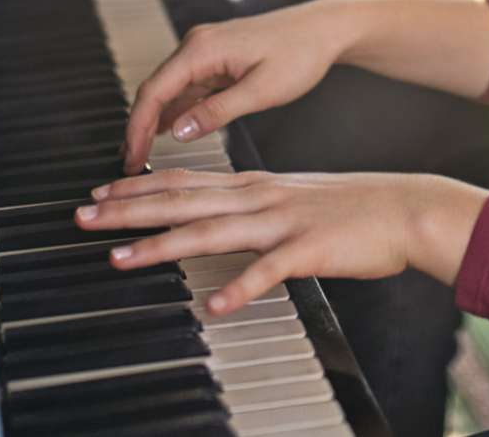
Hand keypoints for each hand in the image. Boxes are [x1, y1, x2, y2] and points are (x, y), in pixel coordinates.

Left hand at [78, 170, 488, 315]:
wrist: (406, 208)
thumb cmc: (353, 210)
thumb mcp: (292, 198)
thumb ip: (253, 206)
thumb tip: (217, 216)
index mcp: (254, 186)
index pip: (183, 182)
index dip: (137, 187)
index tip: (98, 193)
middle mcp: (259, 198)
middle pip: (182, 201)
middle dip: (127, 210)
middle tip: (82, 216)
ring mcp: (282, 222)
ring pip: (211, 232)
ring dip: (162, 246)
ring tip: (120, 259)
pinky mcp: (309, 249)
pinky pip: (269, 271)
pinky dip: (240, 288)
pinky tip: (214, 306)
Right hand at [122, 0, 363, 169]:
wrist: (325, 29)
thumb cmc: (300, 53)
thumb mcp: (262, 91)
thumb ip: (217, 112)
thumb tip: (177, 131)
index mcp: (202, 49)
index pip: (153, 91)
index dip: (136, 127)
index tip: (130, 157)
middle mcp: (196, 45)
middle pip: (154, 90)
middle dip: (139, 127)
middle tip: (131, 164)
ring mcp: (205, 51)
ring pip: (169, 90)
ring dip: (155, 121)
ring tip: (144, 155)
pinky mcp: (216, 59)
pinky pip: (187, 88)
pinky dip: (176, 111)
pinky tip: (169, 133)